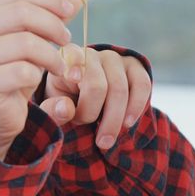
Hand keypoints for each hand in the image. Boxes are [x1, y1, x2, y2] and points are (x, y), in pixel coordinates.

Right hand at [0, 0, 75, 159]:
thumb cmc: (12, 69)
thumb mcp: (33, 35)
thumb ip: (54, 10)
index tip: (70, 11)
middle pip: (20, 13)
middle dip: (52, 25)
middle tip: (66, 39)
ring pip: (24, 43)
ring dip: (51, 54)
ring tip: (59, 64)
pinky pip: (22, 72)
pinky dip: (38, 75)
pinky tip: (40, 80)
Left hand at [39, 0, 151, 150]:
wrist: (88, 102)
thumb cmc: (65, 102)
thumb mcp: (52, 107)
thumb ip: (52, 110)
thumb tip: (67, 108)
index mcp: (66, 58)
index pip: (71, 56)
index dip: (73, 66)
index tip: (73, 78)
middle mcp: (92, 54)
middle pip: (96, 85)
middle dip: (92, 115)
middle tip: (87, 136)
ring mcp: (115, 58)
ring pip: (119, 88)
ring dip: (113, 119)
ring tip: (105, 141)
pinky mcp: (135, 66)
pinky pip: (142, 84)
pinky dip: (137, 106)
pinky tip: (127, 123)